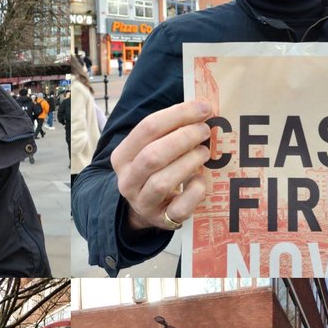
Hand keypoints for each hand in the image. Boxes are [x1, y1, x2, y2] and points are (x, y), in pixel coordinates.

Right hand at [112, 101, 213, 232]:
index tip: (204, 109)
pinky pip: (180, 208)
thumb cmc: (155, 171)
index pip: (147, 128)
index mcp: (122, 156)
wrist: (146, 209)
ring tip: (205, 152)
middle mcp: (127, 180)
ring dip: (189, 162)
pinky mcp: (161, 219)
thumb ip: (168, 132)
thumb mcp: (151, 149)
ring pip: (163, 181)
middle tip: (205, 131)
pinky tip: (201, 180)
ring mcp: (143, 202)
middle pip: (153, 155)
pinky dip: (194, 192)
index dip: (178, 115)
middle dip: (184, 138)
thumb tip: (201, 109)